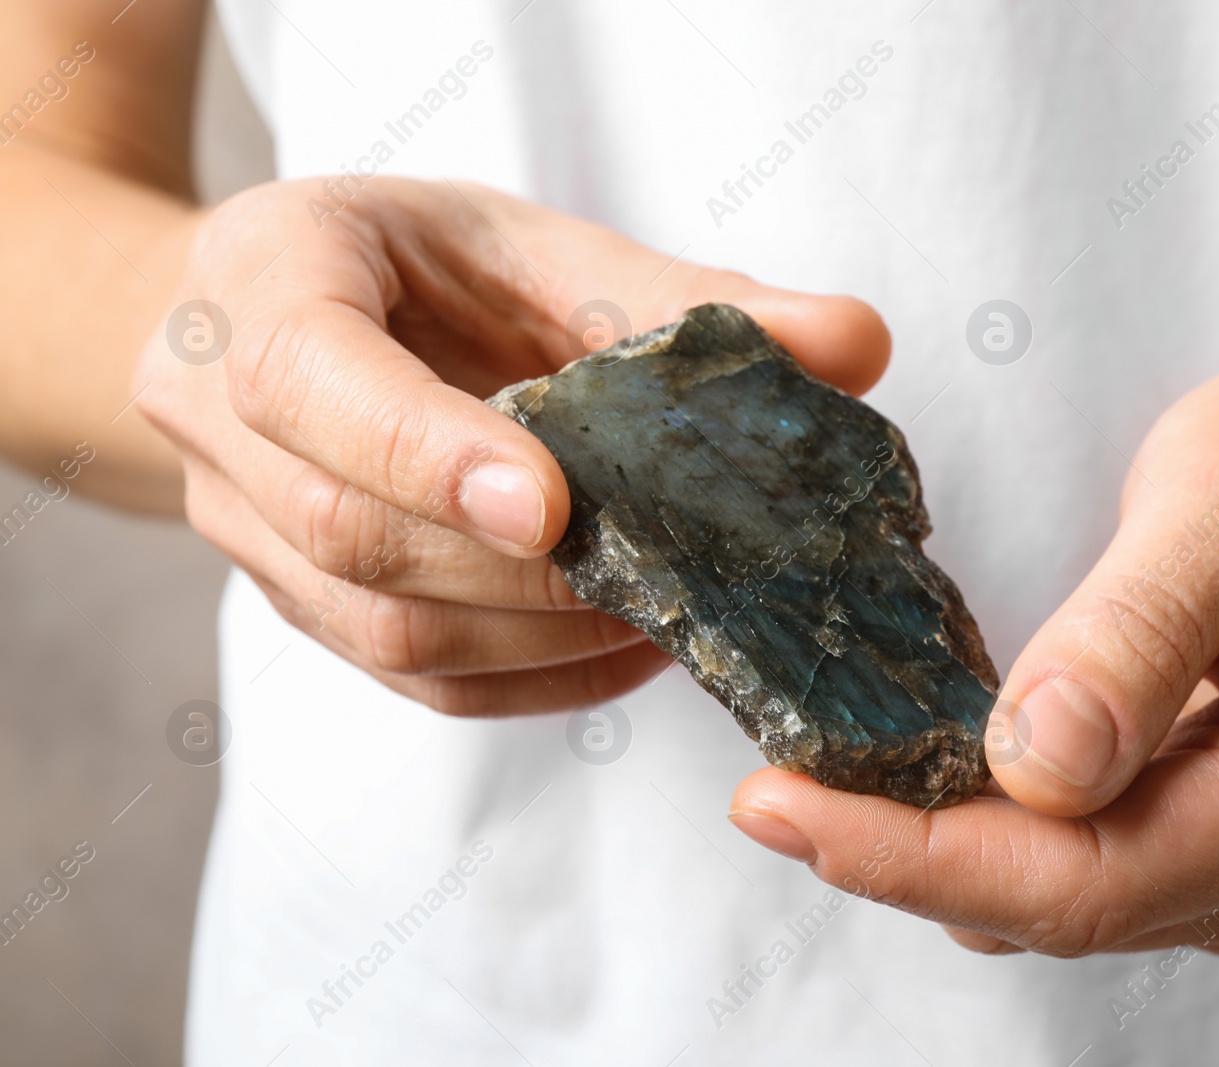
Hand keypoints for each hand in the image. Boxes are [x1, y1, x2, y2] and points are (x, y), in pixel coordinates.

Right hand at [136, 178, 888, 714]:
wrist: (290, 319)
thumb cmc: (421, 266)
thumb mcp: (535, 242)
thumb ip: (682, 298)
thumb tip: (859, 345)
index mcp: (262, 278)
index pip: (306, 378)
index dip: (426, 451)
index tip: (553, 507)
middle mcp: (217, 415)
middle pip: (352, 533)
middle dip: (526, 573)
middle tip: (673, 570)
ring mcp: (244, 527)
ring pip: (380, 630)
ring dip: (542, 637)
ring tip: (670, 611)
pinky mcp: (301, 607)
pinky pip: (413, 680)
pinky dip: (537, 679)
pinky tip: (632, 647)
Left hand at [730, 326, 1218, 956]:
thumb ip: (1142, 628)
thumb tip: (1035, 767)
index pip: (1088, 878)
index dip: (917, 861)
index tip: (781, 808)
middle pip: (1066, 908)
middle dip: (909, 859)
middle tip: (777, 788)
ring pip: (1070, 903)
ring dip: (951, 850)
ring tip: (848, 769)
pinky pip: (1098, 871)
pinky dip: (1006, 833)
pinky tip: (948, 764)